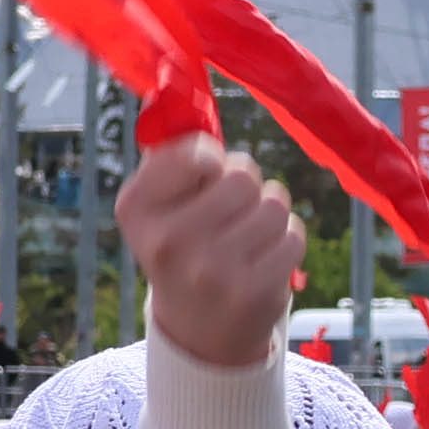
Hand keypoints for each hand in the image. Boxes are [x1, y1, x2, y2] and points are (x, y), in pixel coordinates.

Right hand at [119, 133, 303, 370]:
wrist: (199, 332)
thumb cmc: (184, 249)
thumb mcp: (160, 205)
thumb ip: (172, 155)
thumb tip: (174, 96)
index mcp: (135, 209)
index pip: (196, 152)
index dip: (212, 160)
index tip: (206, 178)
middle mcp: (166, 242)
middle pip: (242, 174)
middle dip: (245, 186)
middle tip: (229, 215)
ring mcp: (210, 271)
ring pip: (273, 202)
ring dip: (269, 213)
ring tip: (247, 238)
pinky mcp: (251, 292)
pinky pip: (293, 235)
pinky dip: (286, 241)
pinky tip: (262, 261)